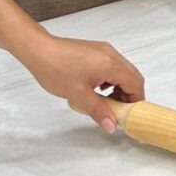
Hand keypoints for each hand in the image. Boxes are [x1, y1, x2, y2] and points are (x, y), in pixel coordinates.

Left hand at [15, 31, 143, 132]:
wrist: (39, 50)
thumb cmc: (57, 71)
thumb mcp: (78, 95)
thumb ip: (98, 111)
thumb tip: (112, 127)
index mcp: (111, 65)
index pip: (136, 84)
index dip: (135, 101)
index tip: (127, 115)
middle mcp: (113, 55)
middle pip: (133, 76)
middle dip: (129, 95)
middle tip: (117, 110)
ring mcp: (106, 50)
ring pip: (124, 70)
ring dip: (120, 86)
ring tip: (105, 101)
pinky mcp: (98, 49)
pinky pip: (114, 65)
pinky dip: (112, 78)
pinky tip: (97, 87)